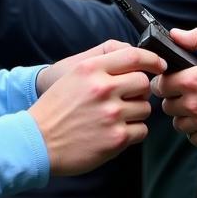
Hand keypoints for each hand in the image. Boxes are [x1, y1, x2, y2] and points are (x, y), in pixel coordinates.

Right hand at [29, 40, 163, 175]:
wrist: (37, 141)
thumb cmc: (56, 109)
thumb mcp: (73, 75)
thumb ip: (102, 65)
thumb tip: (136, 61)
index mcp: (91, 69)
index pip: (134, 56)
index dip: (152, 60)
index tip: (159, 65)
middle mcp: (103, 88)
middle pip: (144, 82)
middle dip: (140, 90)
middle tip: (127, 98)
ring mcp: (111, 114)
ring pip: (145, 108)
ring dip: (136, 112)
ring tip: (116, 117)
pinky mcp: (116, 138)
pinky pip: (142, 130)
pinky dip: (133, 132)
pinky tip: (115, 131)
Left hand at [152, 28, 196, 147]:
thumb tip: (176, 34)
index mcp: (195, 80)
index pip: (160, 83)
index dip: (165, 78)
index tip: (175, 76)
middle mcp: (194, 104)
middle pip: (166, 104)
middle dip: (173, 96)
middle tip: (189, 89)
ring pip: (177, 122)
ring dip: (183, 114)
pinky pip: (192, 137)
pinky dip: (196, 130)